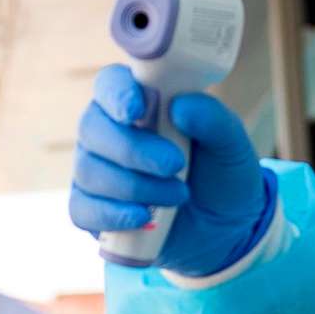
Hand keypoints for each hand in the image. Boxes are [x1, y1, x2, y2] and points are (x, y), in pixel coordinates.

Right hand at [70, 67, 274, 277]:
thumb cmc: (220, 175)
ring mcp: (96, 171)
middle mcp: (108, 132)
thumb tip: (180, 106)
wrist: (222, 230)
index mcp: (139, 102)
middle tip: (174, 164)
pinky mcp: (92, 209)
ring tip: (179, 195)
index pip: (111, 84)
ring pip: (90, 171)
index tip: (137, 110)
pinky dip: (113, 215)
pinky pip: (83, 210)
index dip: (117, 94)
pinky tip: (142, 218)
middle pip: (92, 128)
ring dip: (135, 186)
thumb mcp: (231, 146)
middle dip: (132, 149)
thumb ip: (213, 120)